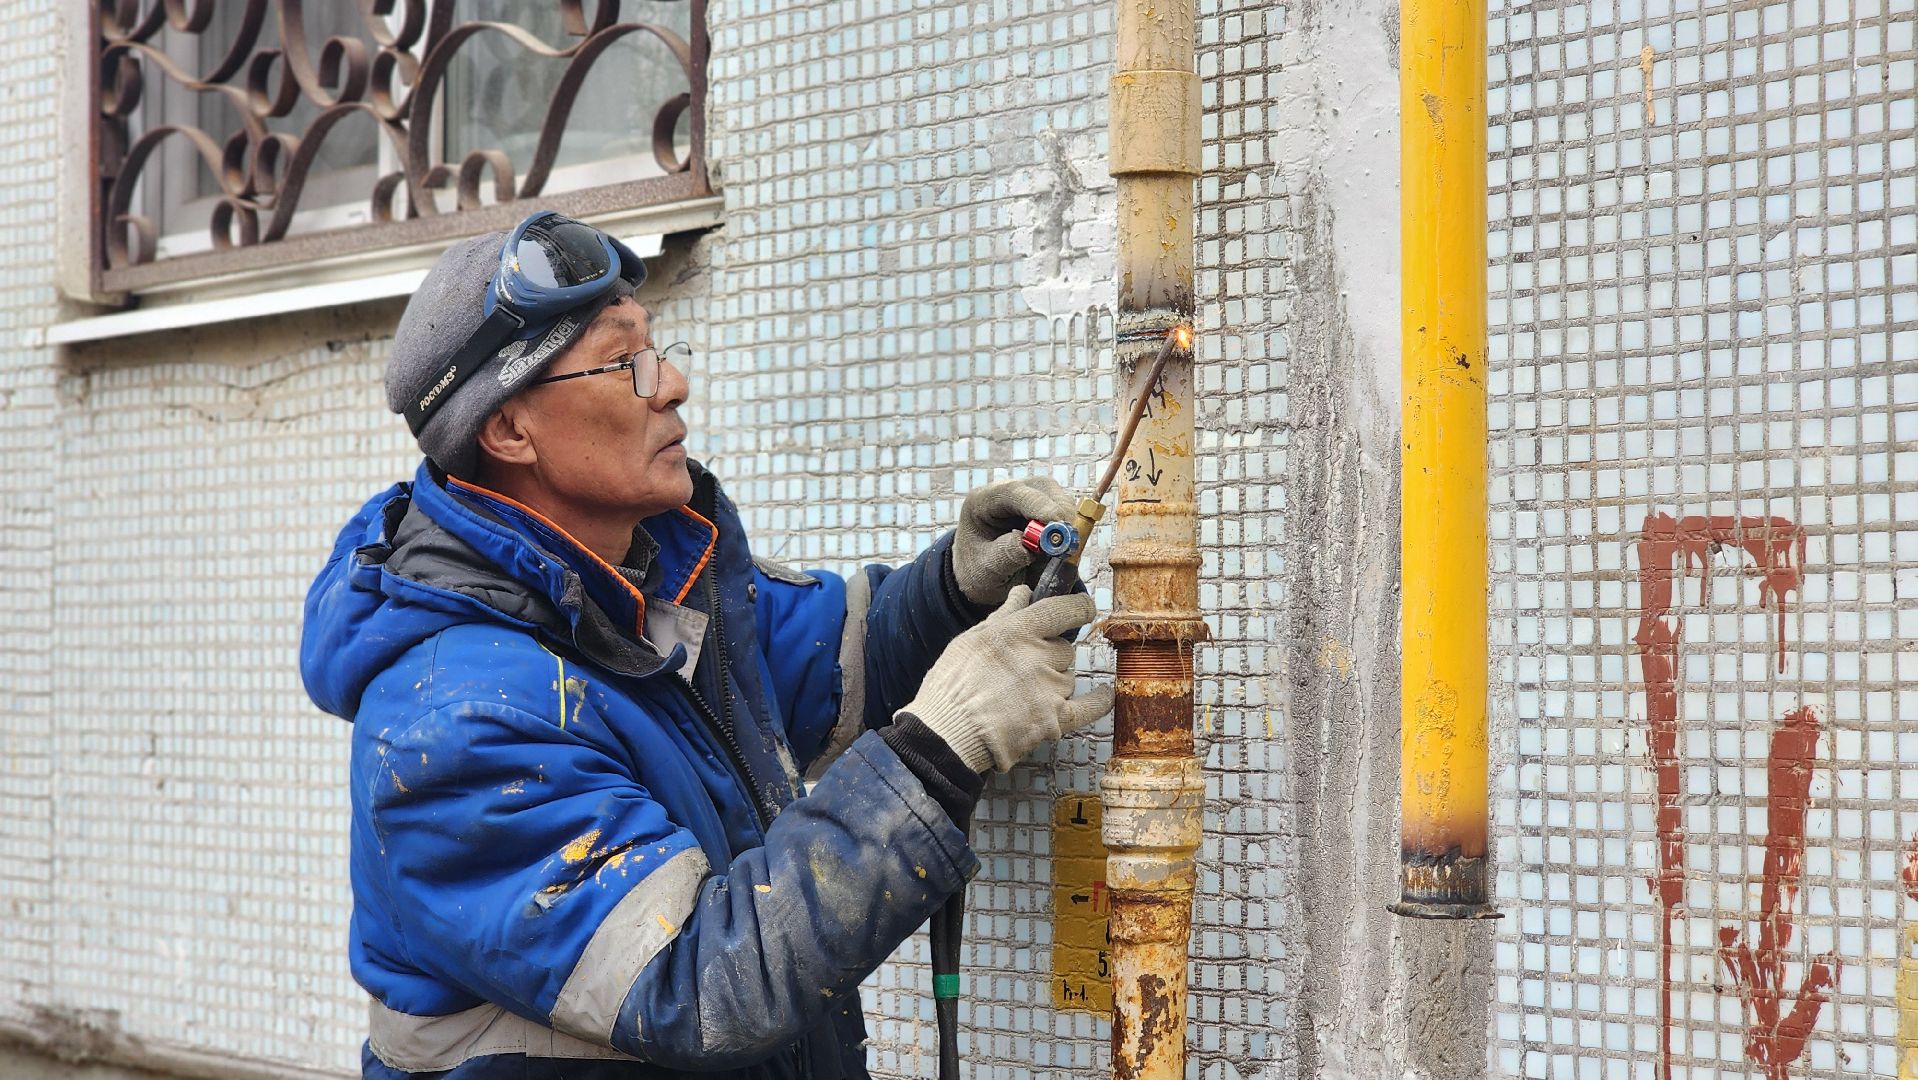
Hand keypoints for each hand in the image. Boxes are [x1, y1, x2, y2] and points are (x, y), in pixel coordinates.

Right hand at [902, 586, 1114, 772]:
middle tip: (1024, 670)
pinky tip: (1104, 694)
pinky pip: (1089, 707)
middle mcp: (1039, 657)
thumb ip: (1003, 615)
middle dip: (1050, 656)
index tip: (1083, 607)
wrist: (948, 735)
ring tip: (1025, 695)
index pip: (1062, 610)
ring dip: (1056, 681)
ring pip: (1069, 677)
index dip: (1078, 607)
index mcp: (1017, 632)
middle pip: (1065, 649)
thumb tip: (1023, 592)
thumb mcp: (971, 640)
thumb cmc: (951, 687)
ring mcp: (1050, 689)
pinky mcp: (1055, 720)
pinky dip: (1099, 700)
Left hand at [951, 476, 1076, 606]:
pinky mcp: (1043, 510)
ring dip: (1067, 523)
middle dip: (1060, 513)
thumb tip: (1033, 543)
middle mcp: (1005, 493)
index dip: (1039, 505)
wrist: (981, 581)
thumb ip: (1007, 556)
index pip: (1012, 492)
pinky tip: (1062, 551)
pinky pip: (1064, 513)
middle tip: (1069, 542)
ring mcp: (1026, 499)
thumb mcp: (986, 572)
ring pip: (1058, 498)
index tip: (1058, 525)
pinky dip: (1068, 531)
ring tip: (1063, 552)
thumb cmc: (978, 574)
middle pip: (1042, 488)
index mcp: (981, 502)